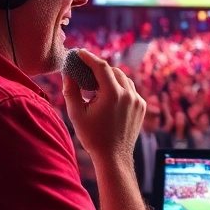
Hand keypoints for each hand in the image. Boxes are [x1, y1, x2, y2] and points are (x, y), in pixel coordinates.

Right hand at [62, 49, 145, 167]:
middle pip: (113, 71)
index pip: (102, 67)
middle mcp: (129, 95)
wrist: (114, 157)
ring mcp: (138, 100)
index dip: (89, 57)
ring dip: (110, 77)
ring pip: (123, 79)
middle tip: (85, 68)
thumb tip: (67, 73)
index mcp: (113, 95)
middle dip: (99, 68)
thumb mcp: (76, 114)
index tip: (79, 52)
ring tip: (95, 83)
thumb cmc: (93, 137)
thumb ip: (70, 90)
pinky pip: (130, 90)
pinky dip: (119, 87)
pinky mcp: (141, 107)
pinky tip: (108, 95)